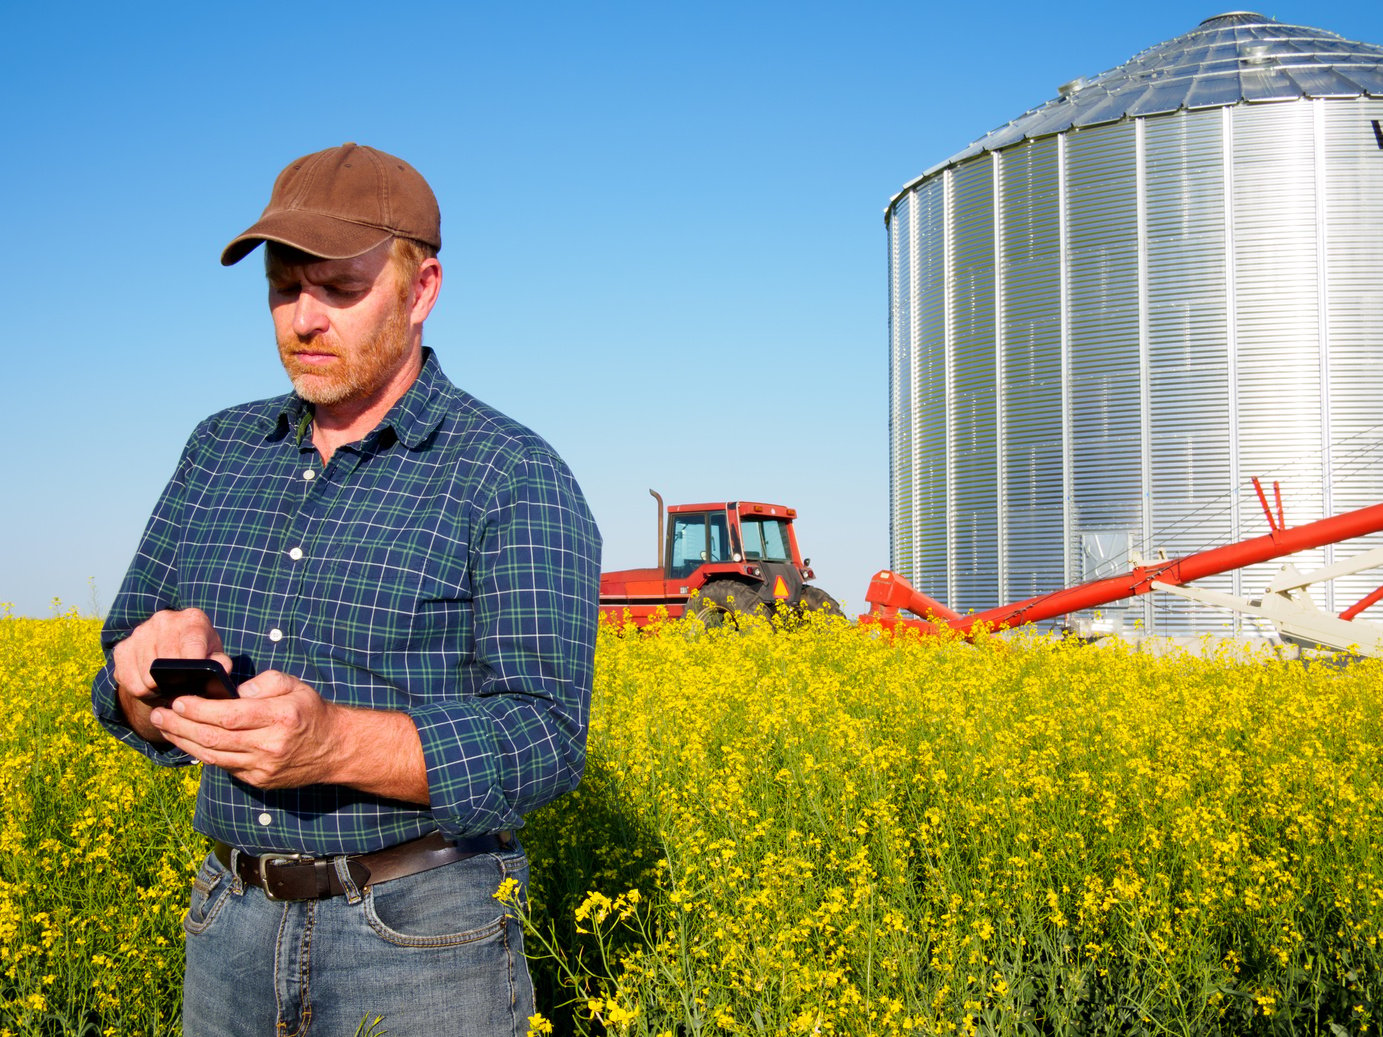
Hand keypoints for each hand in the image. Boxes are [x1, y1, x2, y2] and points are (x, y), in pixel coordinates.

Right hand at [112, 609, 231, 742]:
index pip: (191, 642)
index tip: (193, 676)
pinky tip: (151, 685)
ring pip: (146, 676)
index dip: (192, 662)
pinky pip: (129, 682)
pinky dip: (141, 691)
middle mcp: (164, 620)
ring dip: (156, 688)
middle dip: (174, 680)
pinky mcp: (122, 648)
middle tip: (180, 687)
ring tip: (166, 685)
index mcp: (192, 619)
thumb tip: (221, 669)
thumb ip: (220, 662)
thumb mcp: (214, 656)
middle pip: (166, 661)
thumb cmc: (198, 654)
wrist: (169, 650)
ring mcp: (140, 632)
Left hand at [150, 670, 342, 788]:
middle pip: (214, 738)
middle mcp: (270, 745)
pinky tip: (188, 741)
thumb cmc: (310, 712)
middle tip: (158, 714)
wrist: (334, 748)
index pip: (230, 716)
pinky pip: (223, 766)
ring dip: (183, 742)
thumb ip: (265, 682)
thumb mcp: (295, 685)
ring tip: (164, 727)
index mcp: (280, 717)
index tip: (178, 701)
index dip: (199, 710)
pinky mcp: (258, 780)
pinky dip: (201, 753)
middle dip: (180, 725)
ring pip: (212, 756)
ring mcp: (262, 767)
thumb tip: (235, 690)